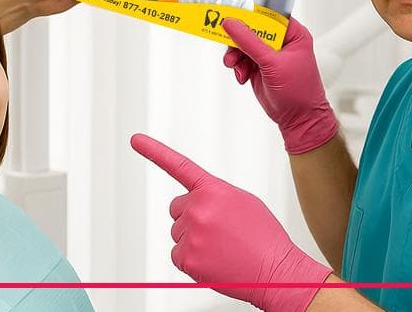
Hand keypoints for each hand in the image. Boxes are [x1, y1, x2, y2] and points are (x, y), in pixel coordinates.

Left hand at [131, 134, 331, 310]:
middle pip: (177, 209)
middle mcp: (198, 208)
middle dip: (191, 217)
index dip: (154, 151)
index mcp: (214, 190)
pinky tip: (214, 261)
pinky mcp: (187, 258)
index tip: (135, 140)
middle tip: (218, 231)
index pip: (179, 165)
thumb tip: (196, 202)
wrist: (276, 272)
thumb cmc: (264, 238)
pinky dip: (192, 260)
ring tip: (222, 248)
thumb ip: (215, 196)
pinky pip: (177, 255)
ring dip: (194, 239)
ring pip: (178, 232)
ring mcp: (191, 234)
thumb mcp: (243, 202)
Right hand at [222, 17, 337, 153]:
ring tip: (235, 66)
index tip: (230, 15)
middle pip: (251, 28)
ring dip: (236, 55)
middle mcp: (281, 41)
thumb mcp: (273, 63)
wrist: (299, 119)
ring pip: (243, 44)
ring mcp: (269, 54)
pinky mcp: (260, 66)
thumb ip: (249, 42)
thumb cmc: (299, 92)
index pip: (267, 14)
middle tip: (228, 44)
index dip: (248, 14)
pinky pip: (242, 59)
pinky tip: (243, 77)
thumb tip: (231, 24)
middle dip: (238, 39)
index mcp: (293, 33)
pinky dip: (238, 67)